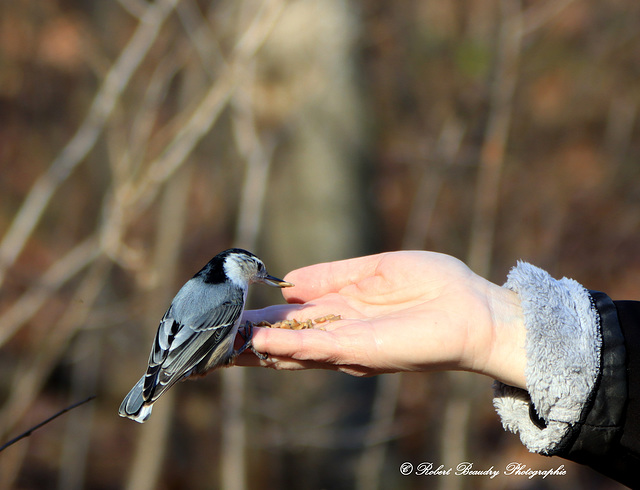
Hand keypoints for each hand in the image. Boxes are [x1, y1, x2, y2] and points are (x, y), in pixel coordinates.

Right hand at [238, 251, 525, 387]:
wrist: (474, 308)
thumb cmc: (435, 286)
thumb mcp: (375, 269)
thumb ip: (332, 275)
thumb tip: (287, 283)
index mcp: (340, 309)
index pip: (288, 318)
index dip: (255, 320)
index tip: (221, 319)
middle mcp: (337, 331)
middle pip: (282, 341)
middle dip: (244, 344)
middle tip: (203, 345)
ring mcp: (347, 343)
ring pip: (292, 350)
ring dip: (256, 350)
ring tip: (218, 347)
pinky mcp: (362, 351)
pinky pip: (318, 347)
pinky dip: (289, 346)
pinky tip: (261, 342)